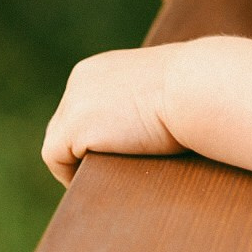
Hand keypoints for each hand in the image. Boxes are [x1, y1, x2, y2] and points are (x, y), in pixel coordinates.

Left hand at [42, 45, 184, 185]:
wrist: (195, 86)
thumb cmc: (192, 89)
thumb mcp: (158, 87)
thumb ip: (140, 99)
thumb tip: (145, 121)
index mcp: (97, 69)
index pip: (80, 106)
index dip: (90, 133)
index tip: (108, 153)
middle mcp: (79, 81)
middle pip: (63, 124)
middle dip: (79, 148)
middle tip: (99, 172)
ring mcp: (74, 103)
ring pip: (58, 143)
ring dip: (75, 163)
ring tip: (98, 180)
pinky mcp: (75, 128)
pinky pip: (56, 159)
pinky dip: (68, 174)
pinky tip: (93, 183)